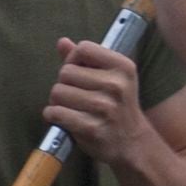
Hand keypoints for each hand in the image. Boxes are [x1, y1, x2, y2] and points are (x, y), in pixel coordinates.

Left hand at [42, 36, 151, 166]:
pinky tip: (63, 118)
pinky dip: (53, 115)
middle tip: (74, 95)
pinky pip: (56, 113)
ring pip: (57, 92)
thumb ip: (86, 58)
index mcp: (123, 67)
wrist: (132, 144)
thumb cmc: (117, 106)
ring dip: (57, 101)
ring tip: (70, 107)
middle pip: (66, 72)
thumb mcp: (112, 78)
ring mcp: (104, 108)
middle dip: (64, 84)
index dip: (73, 59)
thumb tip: (62, 42)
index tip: (77, 71)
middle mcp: (116, 86)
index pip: (83, 48)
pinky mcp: (91, 128)